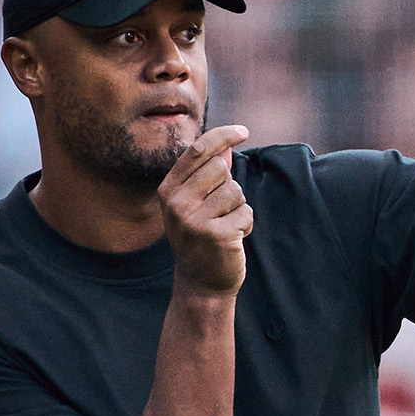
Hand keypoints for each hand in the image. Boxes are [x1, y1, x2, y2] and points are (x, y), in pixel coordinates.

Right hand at [159, 124, 252, 294]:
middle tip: (220, 211)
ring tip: (225, 227)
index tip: (243, 131)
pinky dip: (246, 225)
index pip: (198, 150)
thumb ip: (207, 177)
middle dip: (229, 187)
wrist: (200, 284)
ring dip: (238, 208)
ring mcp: (195, 221)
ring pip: (236, 191)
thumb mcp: (195, 205)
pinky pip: (246, 213)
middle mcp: (177, 204)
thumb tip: (225, 149)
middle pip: (221, 169)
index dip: (223, 136)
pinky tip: (232, 240)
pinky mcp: (217, 235)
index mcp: (168, 191)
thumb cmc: (201, 238)